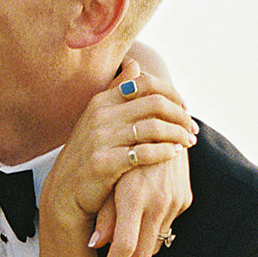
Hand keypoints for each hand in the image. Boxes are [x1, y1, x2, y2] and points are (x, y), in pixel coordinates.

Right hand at [45, 64, 195, 239]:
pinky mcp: (103, 164)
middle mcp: (99, 116)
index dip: (173, 95)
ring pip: (153, 127)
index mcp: (100, 101)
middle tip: (193, 129)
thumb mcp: (96, 119)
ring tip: (189, 142)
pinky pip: (144, 153)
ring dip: (178, 134)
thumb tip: (134, 64)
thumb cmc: (87, 155)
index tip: (185, 109)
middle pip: (155, 103)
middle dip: (181, 115)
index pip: (147, 84)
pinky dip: (164, 152)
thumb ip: (116, 91)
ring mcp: (99, 139)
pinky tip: (174, 154)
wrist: (64, 192)